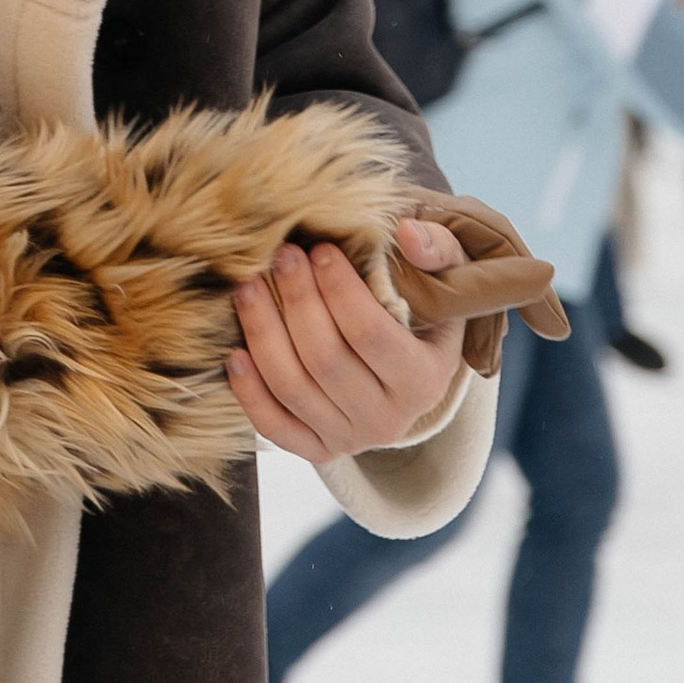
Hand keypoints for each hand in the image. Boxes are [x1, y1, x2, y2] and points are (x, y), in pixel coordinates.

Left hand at [224, 215, 467, 466]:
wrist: (412, 366)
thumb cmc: (424, 308)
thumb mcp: (448, 279)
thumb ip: (436, 248)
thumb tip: (405, 233)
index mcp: (425, 381)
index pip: (372, 335)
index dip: (340, 290)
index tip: (321, 249)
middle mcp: (390, 421)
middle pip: (326, 360)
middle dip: (298, 301)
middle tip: (281, 255)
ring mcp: (351, 440)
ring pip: (294, 390)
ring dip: (263, 335)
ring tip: (248, 287)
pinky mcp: (317, 449)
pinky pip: (276, 428)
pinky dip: (250, 394)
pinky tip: (234, 353)